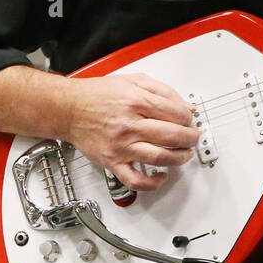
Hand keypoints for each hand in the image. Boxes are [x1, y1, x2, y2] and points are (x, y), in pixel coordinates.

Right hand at [63, 73, 201, 190]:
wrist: (68, 109)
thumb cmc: (98, 95)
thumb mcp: (133, 80)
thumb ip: (163, 91)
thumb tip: (186, 107)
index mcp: (136, 101)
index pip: (176, 114)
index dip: (188, 118)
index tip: (189, 120)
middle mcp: (129, 125)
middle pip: (172, 135)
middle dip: (191, 138)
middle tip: (193, 137)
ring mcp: (121, 146)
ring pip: (160, 158)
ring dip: (180, 158)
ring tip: (185, 154)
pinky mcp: (112, 162)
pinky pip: (135, 180)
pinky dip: (152, 183)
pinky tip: (161, 176)